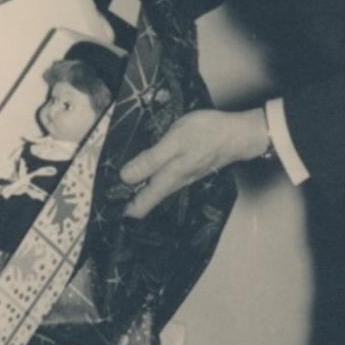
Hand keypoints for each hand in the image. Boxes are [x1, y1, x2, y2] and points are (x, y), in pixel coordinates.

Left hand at [119, 108, 268, 218]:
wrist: (238, 134)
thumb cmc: (206, 135)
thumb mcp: (173, 142)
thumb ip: (150, 160)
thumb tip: (126, 177)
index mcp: (168, 179)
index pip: (142, 204)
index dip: (124, 210)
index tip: (107, 210)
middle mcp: (175, 182)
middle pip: (149, 198)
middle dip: (129, 200)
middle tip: (110, 199)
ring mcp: (184, 176)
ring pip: (157, 189)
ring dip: (140, 190)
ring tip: (123, 187)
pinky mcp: (190, 167)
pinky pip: (166, 178)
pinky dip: (153, 178)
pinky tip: (148, 172)